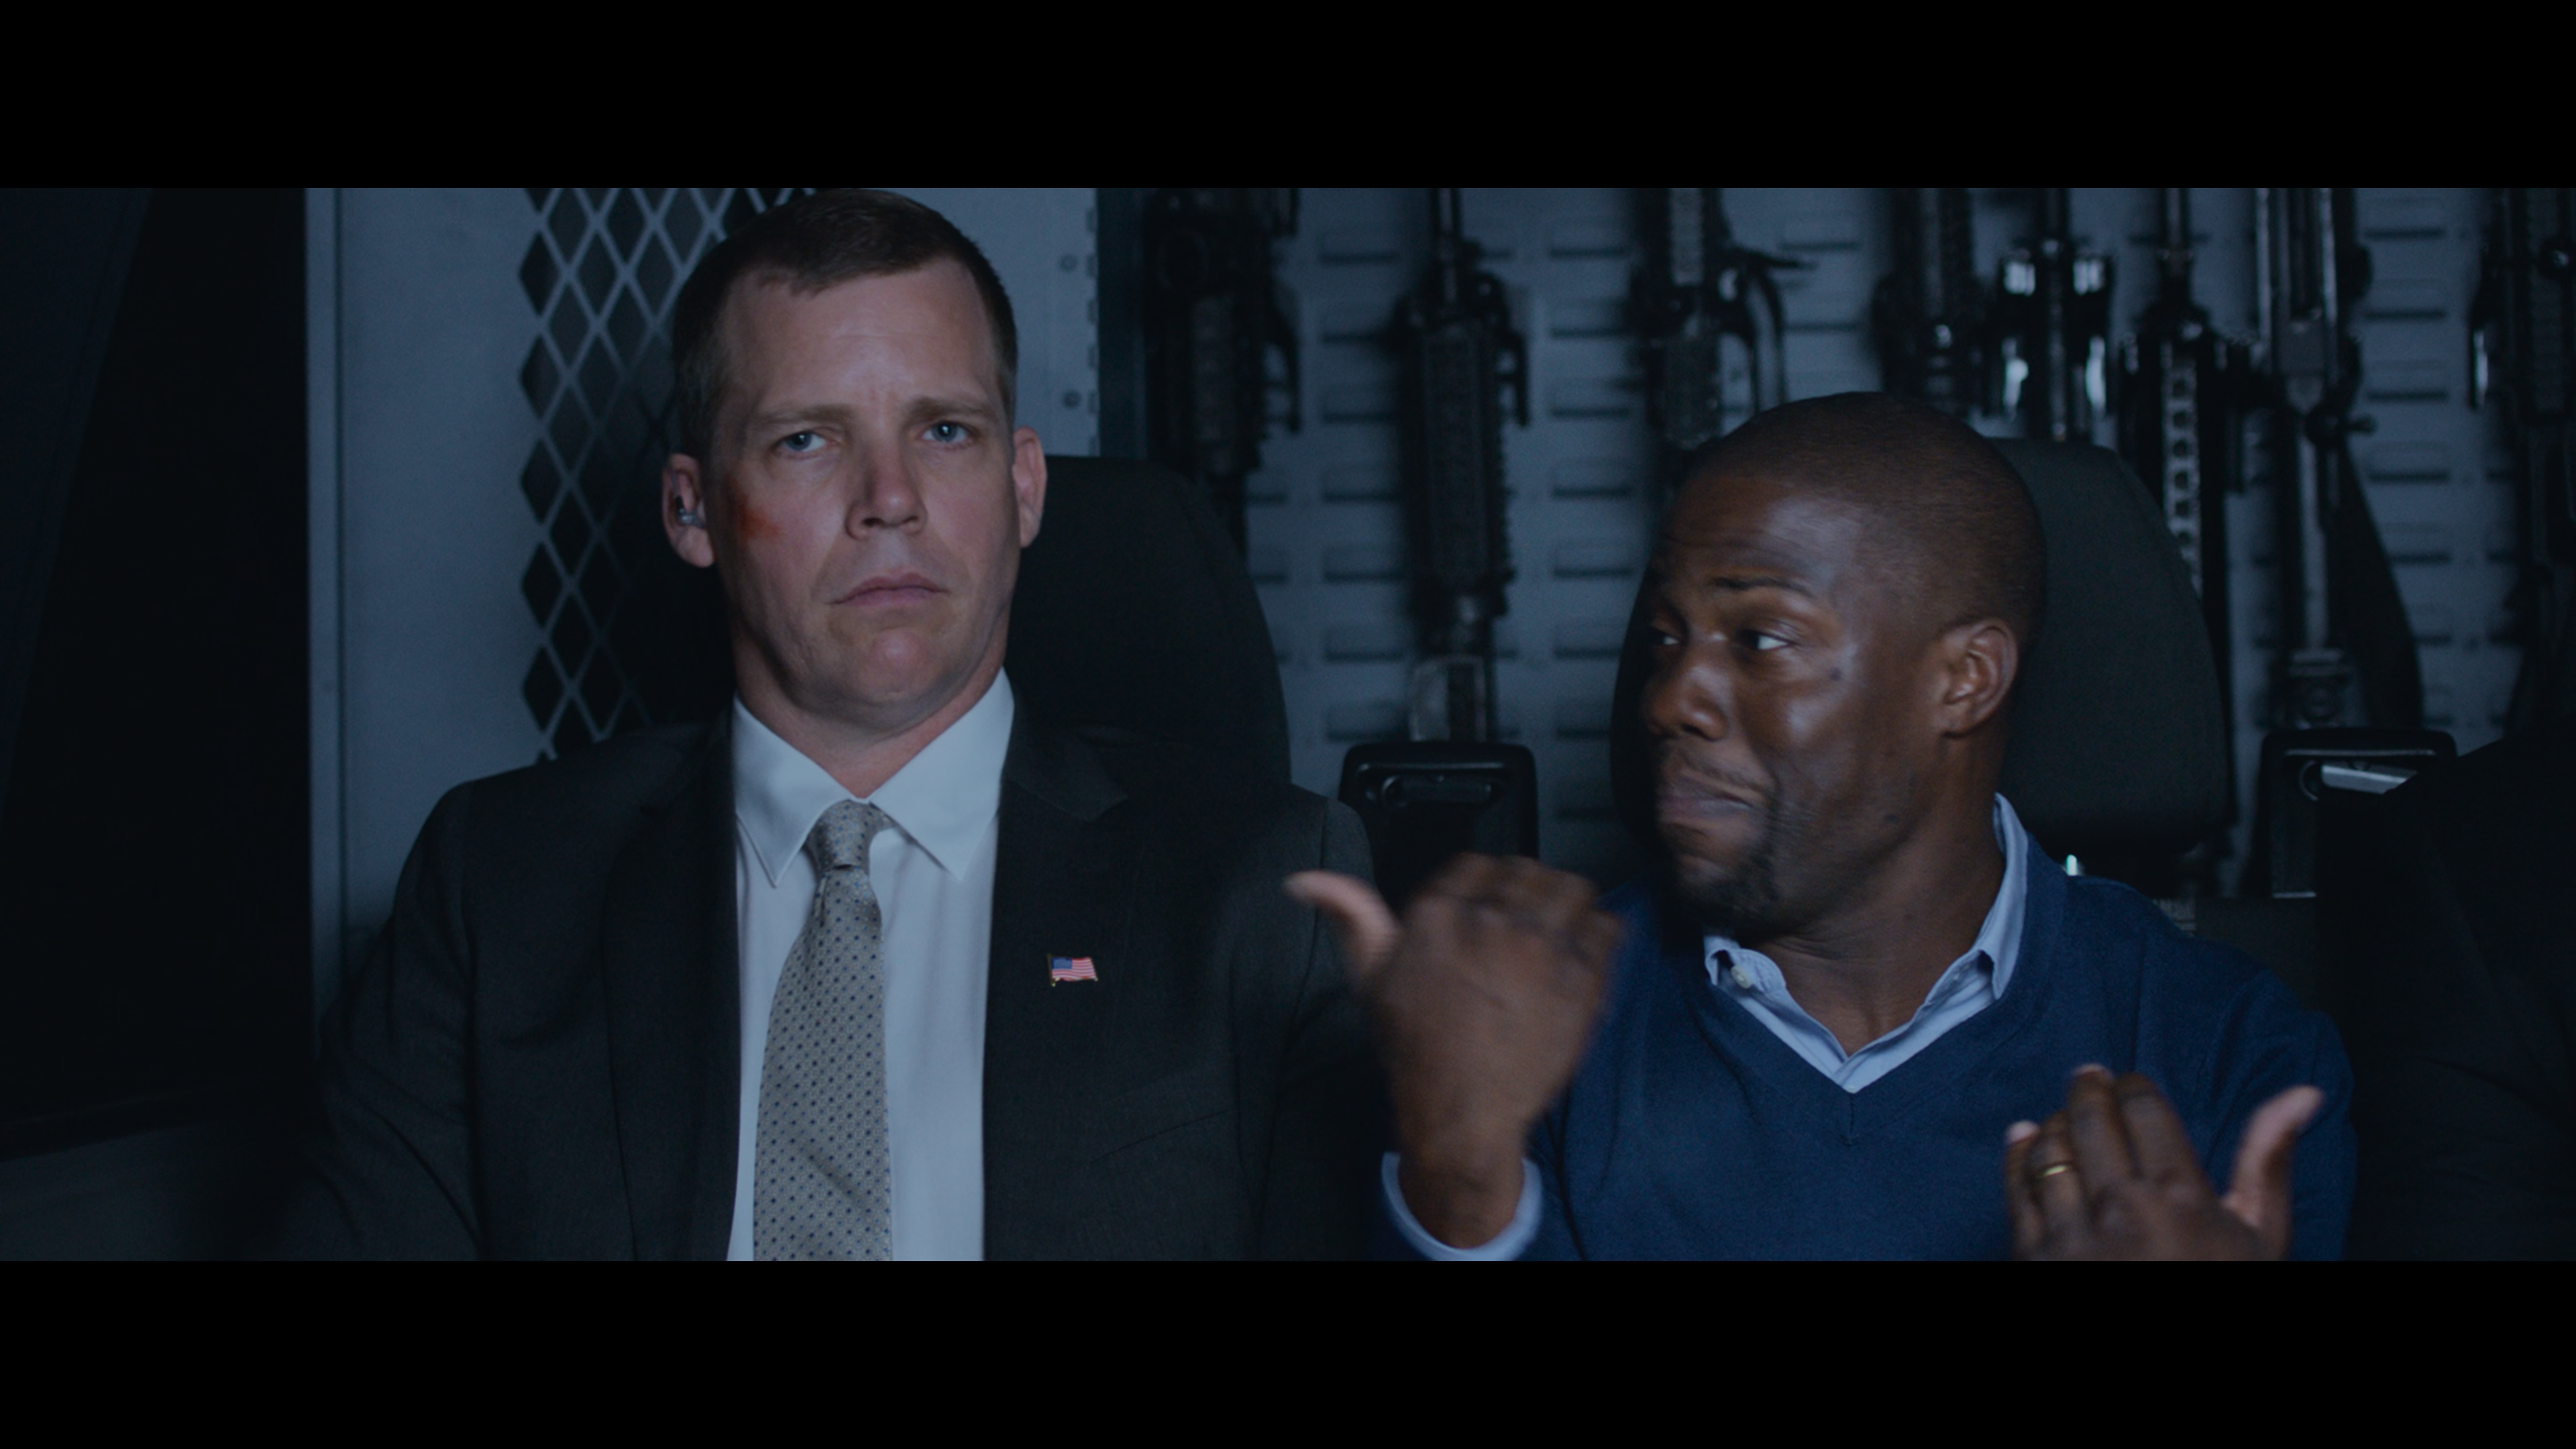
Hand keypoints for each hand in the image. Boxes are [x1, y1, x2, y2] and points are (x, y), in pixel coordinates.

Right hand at [1287, 855, 1621, 1248]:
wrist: (1462, 1113)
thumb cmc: (1417, 1050)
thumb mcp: (1371, 979)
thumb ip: (1349, 916)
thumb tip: (1305, 882)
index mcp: (1440, 913)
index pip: (1478, 862)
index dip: (1486, 885)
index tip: (1490, 909)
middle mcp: (1491, 919)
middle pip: (1528, 869)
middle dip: (1527, 894)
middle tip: (1525, 928)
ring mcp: (1540, 945)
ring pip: (1573, 888)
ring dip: (1569, 906)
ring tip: (1559, 934)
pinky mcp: (1581, 976)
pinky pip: (1608, 925)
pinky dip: (1601, 935)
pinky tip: (1583, 958)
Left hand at [2003, 1065, 2324, 1260]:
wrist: (2163, 1372)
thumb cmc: (2220, 1287)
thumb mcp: (2260, 1237)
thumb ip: (2268, 1160)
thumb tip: (2303, 1092)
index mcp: (2180, 1197)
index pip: (2144, 1109)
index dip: (2133, 1086)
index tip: (2130, 1084)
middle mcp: (2123, 1208)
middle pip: (2092, 1118)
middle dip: (2090, 1088)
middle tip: (2090, 1078)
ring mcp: (2073, 1233)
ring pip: (2051, 1147)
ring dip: (2057, 1122)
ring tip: (2068, 1116)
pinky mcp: (2034, 1255)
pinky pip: (2018, 1187)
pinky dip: (2018, 1153)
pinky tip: (2026, 1137)